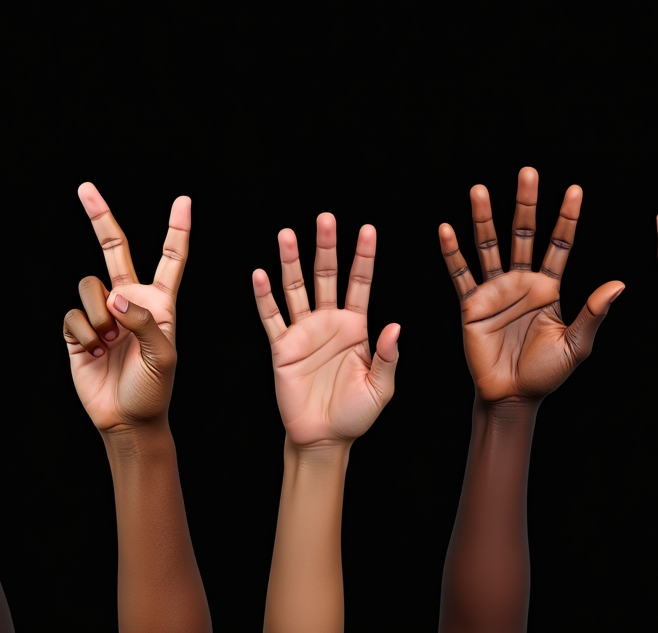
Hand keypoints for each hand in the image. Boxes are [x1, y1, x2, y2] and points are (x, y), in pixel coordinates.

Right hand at [63, 182, 187, 433]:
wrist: (126, 420)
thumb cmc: (154, 389)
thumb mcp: (162, 356)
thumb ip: (143, 322)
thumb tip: (115, 297)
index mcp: (160, 301)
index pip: (170, 257)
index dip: (177, 229)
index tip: (184, 200)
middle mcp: (130, 299)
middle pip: (114, 248)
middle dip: (100, 216)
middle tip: (85, 187)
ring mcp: (102, 313)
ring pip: (88, 287)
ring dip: (97, 316)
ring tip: (108, 343)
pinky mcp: (78, 330)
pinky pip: (72, 316)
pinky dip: (82, 335)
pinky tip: (93, 353)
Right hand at [253, 213, 399, 446]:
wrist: (324, 439)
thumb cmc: (356, 415)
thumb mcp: (381, 388)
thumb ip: (388, 357)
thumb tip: (397, 327)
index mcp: (356, 326)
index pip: (360, 282)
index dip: (364, 256)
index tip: (368, 229)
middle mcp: (329, 322)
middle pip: (326, 275)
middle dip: (325, 247)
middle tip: (325, 218)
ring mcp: (304, 332)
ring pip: (296, 288)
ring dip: (291, 261)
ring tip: (286, 234)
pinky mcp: (283, 348)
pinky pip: (272, 317)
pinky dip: (264, 296)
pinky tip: (260, 275)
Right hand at [439, 166, 623, 403]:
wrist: (513, 397)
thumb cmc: (547, 374)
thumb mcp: (577, 345)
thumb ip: (593, 313)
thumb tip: (620, 284)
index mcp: (549, 288)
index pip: (559, 244)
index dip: (567, 218)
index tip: (575, 190)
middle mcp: (521, 282)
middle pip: (523, 234)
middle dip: (526, 204)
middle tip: (528, 173)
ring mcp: (495, 290)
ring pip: (489, 245)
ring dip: (484, 218)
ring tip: (480, 190)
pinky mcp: (471, 304)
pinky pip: (460, 274)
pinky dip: (452, 253)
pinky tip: (447, 230)